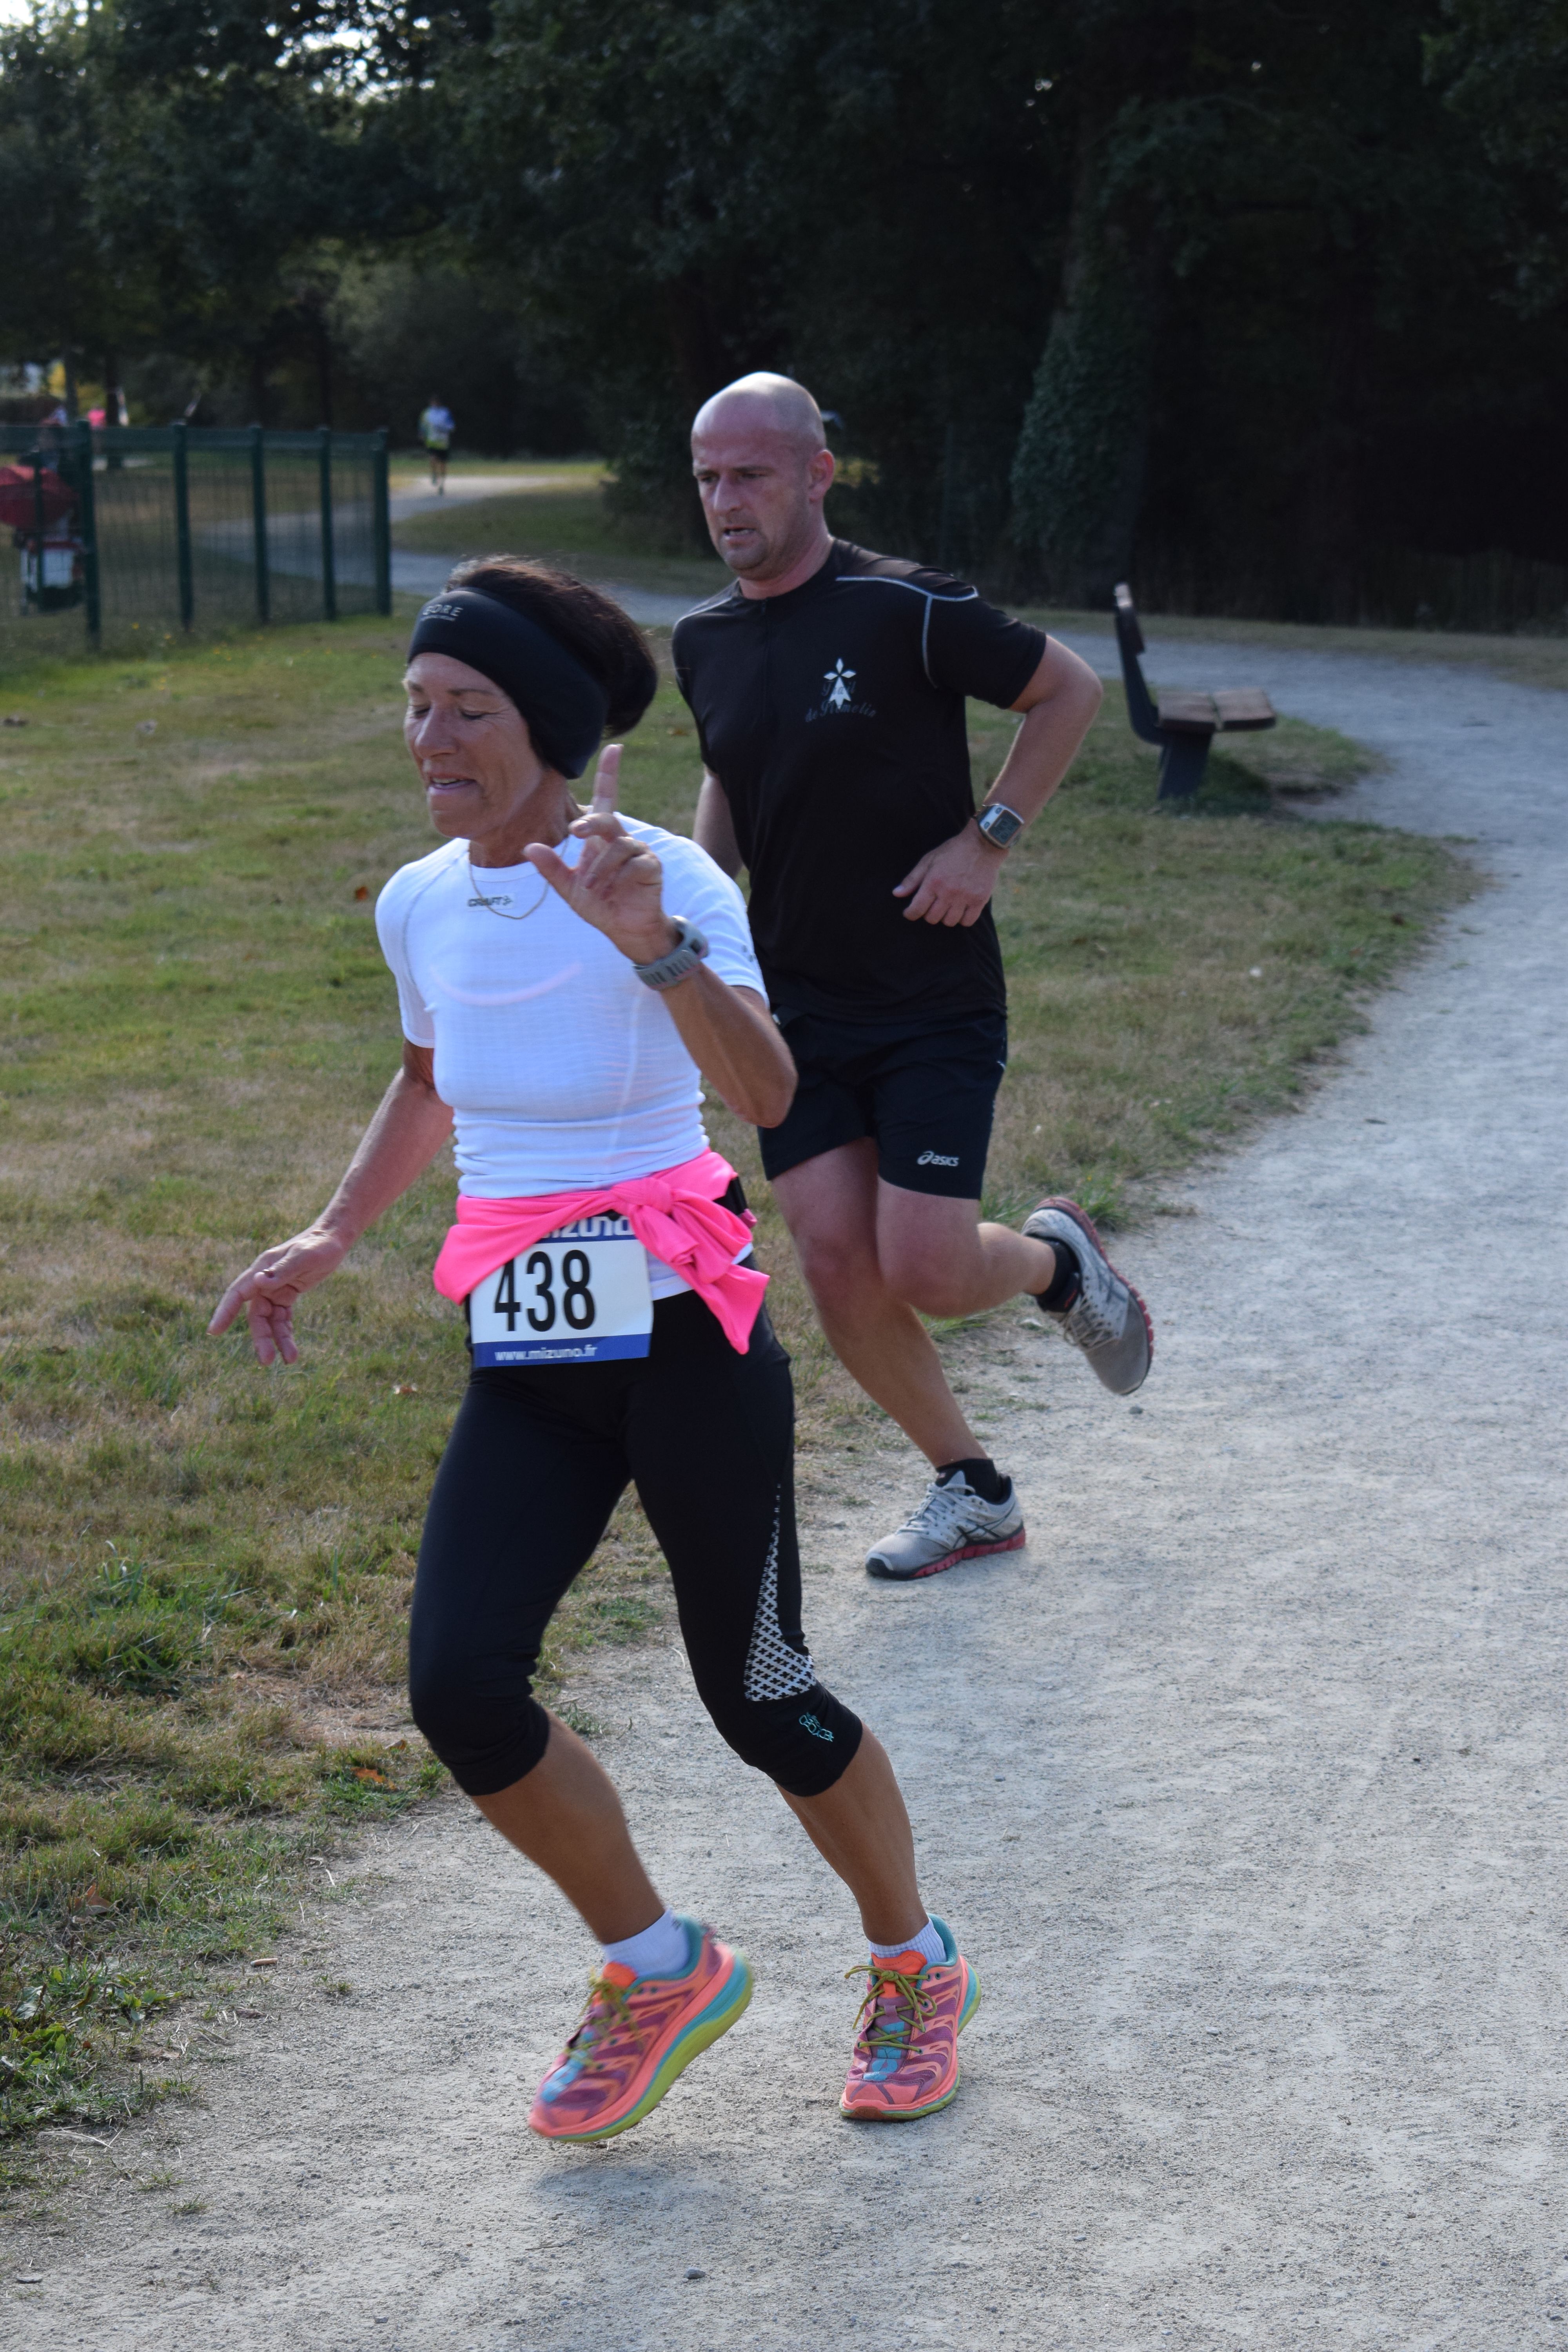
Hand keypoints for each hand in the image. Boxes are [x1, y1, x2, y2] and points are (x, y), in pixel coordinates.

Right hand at [208, 1228, 349, 1365]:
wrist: (333, 1239)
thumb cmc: (319, 1245)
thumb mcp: (304, 1257)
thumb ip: (283, 1270)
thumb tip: (258, 1282)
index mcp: (262, 1269)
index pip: (237, 1293)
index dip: (224, 1312)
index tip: (214, 1331)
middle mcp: (264, 1281)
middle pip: (256, 1315)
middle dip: (260, 1337)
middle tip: (266, 1361)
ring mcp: (275, 1289)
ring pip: (269, 1321)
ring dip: (277, 1340)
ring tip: (291, 1359)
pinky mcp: (287, 1295)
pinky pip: (282, 1319)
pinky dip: (286, 1333)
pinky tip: (292, 1350)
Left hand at [524, 745, 676, 964]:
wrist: (625, 929)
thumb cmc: (600, 905)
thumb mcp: (569, 889)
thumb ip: (551, 869)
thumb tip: (529, 847)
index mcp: (601, 840)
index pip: (606, 799)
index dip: (609, 774)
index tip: (614, 747)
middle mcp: (621, 840)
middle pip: (608, 818)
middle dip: (591, 822)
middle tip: (574, 832)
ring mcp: (639, 852)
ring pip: (619, 845)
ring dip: (601, 867)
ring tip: (592, 887)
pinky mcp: (651, 867)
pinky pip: (635, 862)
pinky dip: (619, 876)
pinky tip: (613, 891)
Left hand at [892, 821, 1005, 925]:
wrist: (982, 844)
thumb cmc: (953, 851)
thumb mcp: (929, 860)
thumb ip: (913, 879)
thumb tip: (896, 893)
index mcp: (933, 882)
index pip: (917, 909)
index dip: (910, 914)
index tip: (910, 912)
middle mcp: (948, 892)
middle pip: (932, 918)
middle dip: (928, 914)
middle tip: (931, 905)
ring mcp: (965, 897)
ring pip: (949, 922)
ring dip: (945, 917)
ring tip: (946, 906)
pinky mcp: (979, 900)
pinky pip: (967, 921)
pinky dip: (962, 919)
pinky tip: (960, 910)